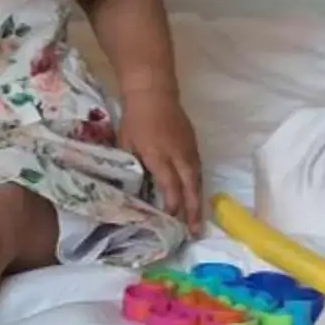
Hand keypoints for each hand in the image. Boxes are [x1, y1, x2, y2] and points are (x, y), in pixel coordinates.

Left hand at [120, 88, 204, 229]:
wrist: (154, 92)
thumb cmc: (135, 119)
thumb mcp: (126, 144)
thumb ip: (132, 167)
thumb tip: (134, 191)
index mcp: (159, 155)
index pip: (170, 186)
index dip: (172, 206)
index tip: (171, 221)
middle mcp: (178, 155)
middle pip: (190, 187)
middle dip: (193, 211)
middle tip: (195, 232)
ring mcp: (189, 149)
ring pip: (197, 180)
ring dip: (198, 201)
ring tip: (198, 221)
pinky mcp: (193, 145)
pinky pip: (198, 170)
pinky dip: (197, 186)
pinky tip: (195, 197)